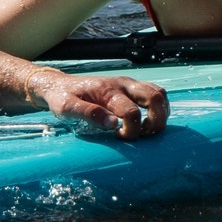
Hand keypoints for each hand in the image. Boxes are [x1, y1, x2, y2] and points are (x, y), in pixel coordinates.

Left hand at [41, 72, 168, 138]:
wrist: (60, 84)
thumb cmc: (62, 97)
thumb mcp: (67, 107)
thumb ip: (89, 114)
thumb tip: (113, 125)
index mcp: (108, 91)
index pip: (132, 112)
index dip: (131, 130)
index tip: (118, 137)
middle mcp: (123, 84)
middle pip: (155, 98)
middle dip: (156, 121)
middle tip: (143, 135)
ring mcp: (129, 83)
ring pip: (159, 94)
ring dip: (161, 114)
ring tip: (146, 129)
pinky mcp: (132, 86)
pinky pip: (155, 93)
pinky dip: (159, 108)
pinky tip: (147, 120)